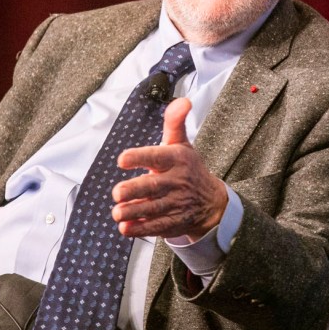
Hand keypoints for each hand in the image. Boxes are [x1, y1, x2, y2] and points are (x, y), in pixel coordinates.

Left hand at [113, 98, 227, 241]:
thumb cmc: (188, 169)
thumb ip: (175, 122)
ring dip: (133, 212)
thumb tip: (183, 100)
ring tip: (117, 212)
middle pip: (153, 186)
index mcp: (176, 159)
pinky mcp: (172, 222)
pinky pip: (156, 227)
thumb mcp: (182, 144)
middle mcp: (176, 181)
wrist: (211, 203)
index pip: (157, 156)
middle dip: (134, 190)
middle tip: (117, 193)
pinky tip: (125, 228)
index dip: (139, 157)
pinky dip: (140, 229)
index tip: (122, 159)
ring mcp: (175, 204)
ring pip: (152, 209)